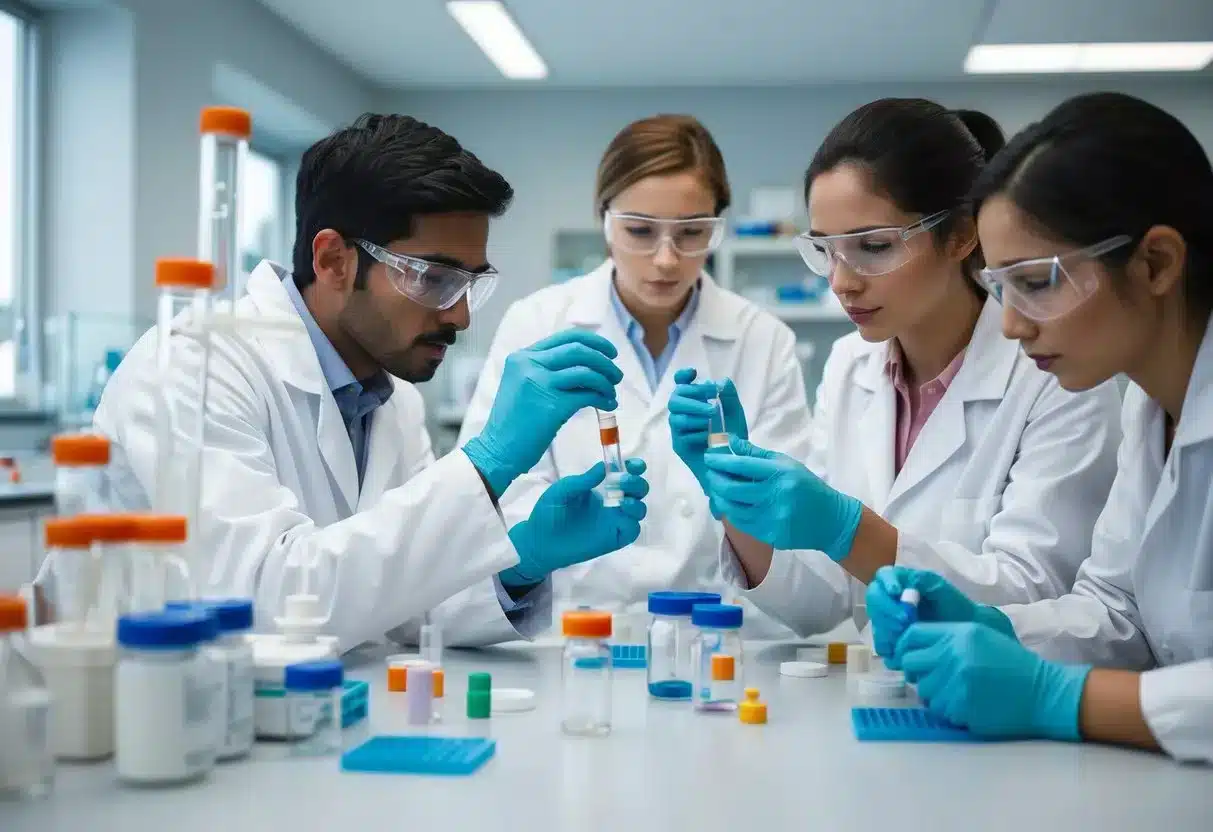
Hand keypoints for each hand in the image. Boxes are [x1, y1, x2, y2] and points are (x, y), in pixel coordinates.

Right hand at [464, 330, 622, 496]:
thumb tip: (585, 364)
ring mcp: (539, 383)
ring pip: (586, 370)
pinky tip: (608, 405)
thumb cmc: (514, 423)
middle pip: (578, 349)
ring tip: (612, 391)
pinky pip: (588, 394)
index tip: (609, 352)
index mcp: (522, 357)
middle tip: (617, 374)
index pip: (565, 337)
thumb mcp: (522, 384)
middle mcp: (529, 364)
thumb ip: (544, 369)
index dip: (593, 341)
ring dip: (607, 379)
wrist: (498, 450)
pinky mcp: (552, 405)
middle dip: (605, 360)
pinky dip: (603, 397)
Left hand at [501, 459, 648, 586]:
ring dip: (637, 503)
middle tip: (623, 482)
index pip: (625, 474)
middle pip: (638, 490)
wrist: (541, 540)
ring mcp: (614, 521)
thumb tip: (605, 466)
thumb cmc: (550, 511)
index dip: (634, 468)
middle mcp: (612, 502)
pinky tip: (621, 516)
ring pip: (639, 510)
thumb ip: (585, 479)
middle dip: (637, 483)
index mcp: (602, 487)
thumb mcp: (564, 490)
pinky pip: (632, 530)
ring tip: (623, 501)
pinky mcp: (614, 538)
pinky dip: (632, 522)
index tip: (633, 465)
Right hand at [667, 369, 748, 495]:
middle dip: (693, 399)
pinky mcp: (680, 445)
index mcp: (694, 402)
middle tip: (712, 405)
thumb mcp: (735, 413)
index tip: (693, 373)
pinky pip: (681, 435)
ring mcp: (679, 431)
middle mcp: (683, 414)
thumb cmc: (733, 436)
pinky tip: (709, 437)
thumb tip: (721, 381)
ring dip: (696, 415)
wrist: (733, 462)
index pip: (681, 385)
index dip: (683, 376)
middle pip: (675, 399)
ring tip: (713, 418)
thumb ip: (729, 396)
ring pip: (676, 417)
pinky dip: (696, 433)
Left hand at [702, 436, 861, 559]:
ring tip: (717, 489)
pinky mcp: (770, 535)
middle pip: (731, 489)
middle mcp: (775, 496)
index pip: (742, 465)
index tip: (709, 458)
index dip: (720, 461)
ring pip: (732, 509)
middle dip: (715, 480)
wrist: (830, 519)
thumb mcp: (787, 464)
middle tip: (710, 474)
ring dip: (719, 498)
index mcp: (780, 474)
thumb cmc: (807, 487)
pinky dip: (732, 513)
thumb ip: (757, 453)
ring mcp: (771, 518)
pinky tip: (731, 505)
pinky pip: (741, 524)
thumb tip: (731, 441)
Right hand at [866, 567, 1016, 666]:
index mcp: (900, 582)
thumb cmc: (954, 606)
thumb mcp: (941, 588)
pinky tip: (901, 652)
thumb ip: (923, 580)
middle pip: (874, 600)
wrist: (965, 632)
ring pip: (876, 623)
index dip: (885, 584)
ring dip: (886, 631)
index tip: (896, 593)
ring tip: (904, 639)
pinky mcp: (891, 641)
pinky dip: (889, 649)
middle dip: (886, 611)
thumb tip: (905, 580)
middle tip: (904, 622)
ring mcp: (889, 621)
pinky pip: (881, 645)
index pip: (883, 576)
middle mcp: (890, 600)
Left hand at [896, 622, 1091, 740]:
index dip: (905, 645)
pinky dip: (948, 709)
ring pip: (922, 689)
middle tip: (930, 677)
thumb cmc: (1012, 664)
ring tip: (956, 692)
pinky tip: (967, 704)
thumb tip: (912, 647)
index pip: (913, 634)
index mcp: (959, 633)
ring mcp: (955, 681)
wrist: (1043, 692)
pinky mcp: (960, 706)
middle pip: (910, 662)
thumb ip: (948, 638)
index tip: (907, 655)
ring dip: (933, 693)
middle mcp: (953, 654)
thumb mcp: (981, 637)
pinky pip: (938, 709)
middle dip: (915, 671)